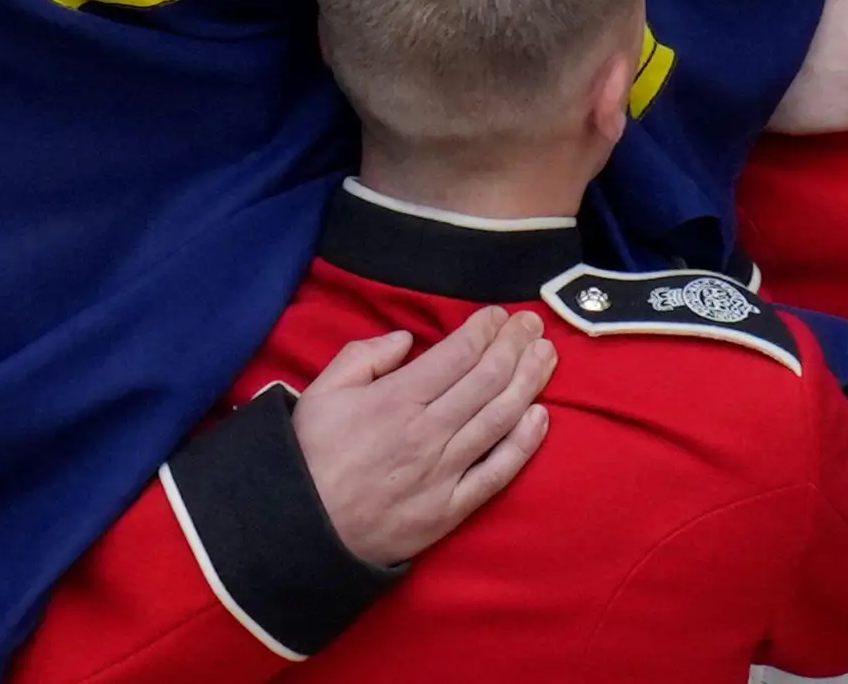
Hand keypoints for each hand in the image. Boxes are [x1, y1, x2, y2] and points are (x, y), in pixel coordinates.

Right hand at [294, 310, 555, 568]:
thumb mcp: (321, 392)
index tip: (501, 315)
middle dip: (515, 345)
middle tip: (533, 325)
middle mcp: (428, 433)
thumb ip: (363, 355)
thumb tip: (405, 340)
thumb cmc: (309, 458)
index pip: (459, 354)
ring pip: (500, 418)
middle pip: (488, 379)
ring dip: (529, 381)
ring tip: (547, 356)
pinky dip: (524, 443)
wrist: (300, 532)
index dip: (487, 329)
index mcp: (396, 400)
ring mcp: (444, 472)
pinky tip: (541, 417)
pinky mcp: (451, 509)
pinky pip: (497, 472)